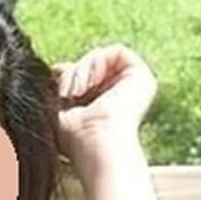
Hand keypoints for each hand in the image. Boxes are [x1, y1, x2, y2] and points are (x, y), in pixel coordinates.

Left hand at [51, 44, 157, 167]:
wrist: (95, 148)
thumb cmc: (75, 140)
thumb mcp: (60, 109)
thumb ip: (62, 86)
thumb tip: (57, 67)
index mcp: (109, 106)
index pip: (87, 78)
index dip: (68, 77)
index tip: (58, 93)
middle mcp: (127, 96)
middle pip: (94, 66)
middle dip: (73, 73)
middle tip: (65, 94)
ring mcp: (137, 86)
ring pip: (102, 59)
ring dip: (81, 70)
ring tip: (73, 93)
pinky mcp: (143, 77)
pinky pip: (117, 52)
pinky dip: (96, 63)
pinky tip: (86, 85)